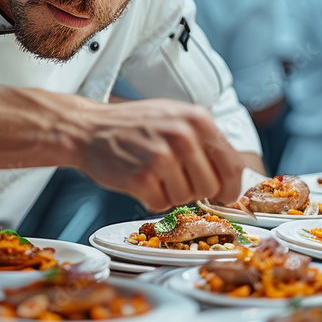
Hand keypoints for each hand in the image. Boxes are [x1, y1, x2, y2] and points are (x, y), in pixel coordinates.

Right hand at [77, 100, 245, 212]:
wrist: (88, 129)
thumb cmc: (133, 125)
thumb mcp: (174, 117)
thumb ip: (203, 141)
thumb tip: (232, 176)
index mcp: (197, 119)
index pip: (233, 165)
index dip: (231, 187)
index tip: (223, 195)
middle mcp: (182, 135)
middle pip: (212, 187)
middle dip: (197, 191)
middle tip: (177, 181)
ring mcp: (160, 157)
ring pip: (187, 198)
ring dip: (171, 194)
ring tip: (153, 175)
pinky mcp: (140, 178)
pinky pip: (161, 205)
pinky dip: (151, 199)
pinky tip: (140, 181)